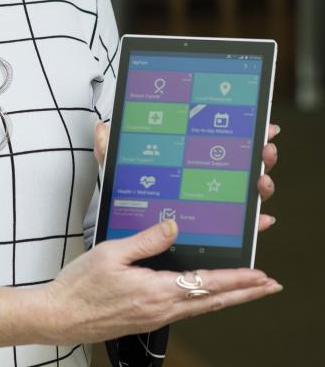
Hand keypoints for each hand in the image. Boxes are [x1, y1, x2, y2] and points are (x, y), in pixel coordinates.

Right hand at [42, 218, 281, 344]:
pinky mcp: (146, 321)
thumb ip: (145, 240)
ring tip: (249, 291)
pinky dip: (206, 303)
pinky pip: (186, 311)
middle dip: (246, 293)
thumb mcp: (110, 253)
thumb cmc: (79, 286)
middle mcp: (162, 309)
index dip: (238, 279)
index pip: (208, 283)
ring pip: (202, 308)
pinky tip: (207, 297)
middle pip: (214, 301)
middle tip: (272, 286)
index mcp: (156, 291)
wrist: (58, 318)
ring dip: (229, 298)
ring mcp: (155, 318)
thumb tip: (174, 226)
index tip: (262, 275)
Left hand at [94, 119, 279, 234]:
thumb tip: (102, 128)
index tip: (260, 127)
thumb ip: (110, 151)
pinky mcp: (215, 229)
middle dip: (260, 156)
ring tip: (261, 181)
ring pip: (246, 193)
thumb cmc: (124, 203)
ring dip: (261, 185)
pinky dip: (255, 222)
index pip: (221, 144)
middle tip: (265, 150)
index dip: (244, 134)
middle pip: (241, 166)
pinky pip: (240, 226)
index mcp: (189, 161)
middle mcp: (206, 181)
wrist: (121, 239)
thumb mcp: (117, 175)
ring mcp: (213, 204)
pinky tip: (262, 220)